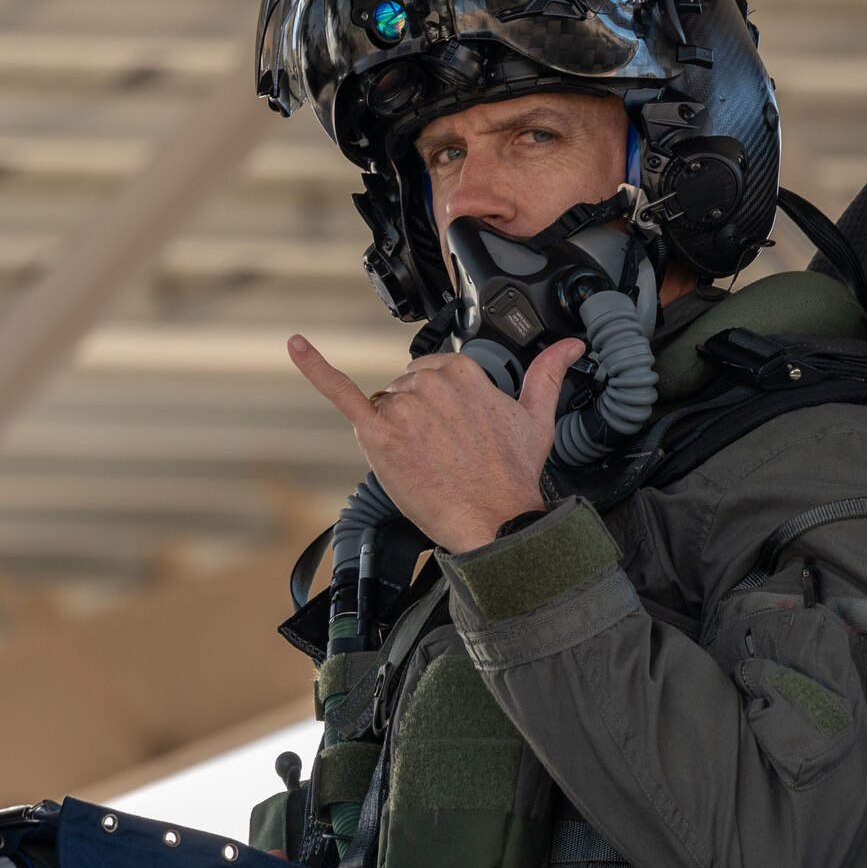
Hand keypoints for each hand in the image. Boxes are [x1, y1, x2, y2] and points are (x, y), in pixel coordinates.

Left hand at [288, 335, 586, 553]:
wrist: (495, 521)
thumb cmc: (513, 476)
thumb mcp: (537, 418)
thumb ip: (548, 374)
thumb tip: (570, 346)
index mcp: (464, 373)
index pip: (430, 374)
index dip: (438, 406)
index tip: (454, 433)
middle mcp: (431, 384)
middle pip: (403, 389)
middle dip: (416, 419)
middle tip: (443, 453)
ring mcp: (404, 408)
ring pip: (383, 406)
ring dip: (395, 431)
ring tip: (427, 461)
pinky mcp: (379, 434)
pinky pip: (341, 393)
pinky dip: (315, 367)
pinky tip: (297, 346)